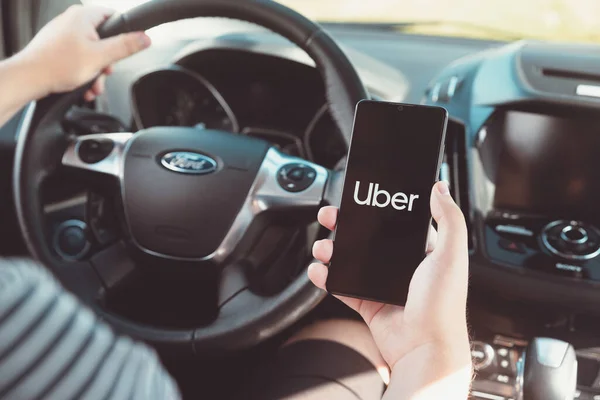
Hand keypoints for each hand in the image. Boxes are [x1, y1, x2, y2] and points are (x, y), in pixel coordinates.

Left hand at [16, 5, 150, 100]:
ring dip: (96, 72)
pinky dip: (84, 72)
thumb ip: (125, 47)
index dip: (124, 36)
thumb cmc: (57, 65)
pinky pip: (79, 58)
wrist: (29, 78)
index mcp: (84, 16)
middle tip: (103, 73)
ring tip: (91, 84)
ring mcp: (64, 33)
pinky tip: (82, 85)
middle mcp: (73, 20)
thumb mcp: (100, 57)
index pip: (115, 18)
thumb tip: (144, 38)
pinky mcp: (58, 46)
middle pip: (104, 40)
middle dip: (107, 63)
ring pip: (92, 52)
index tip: (125, 50)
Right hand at [309, 181, 470, 371]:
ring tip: (322, 246)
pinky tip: (319, 269)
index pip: (396, 223)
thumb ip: (449, 218)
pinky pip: (342, 286)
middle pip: (367, 238)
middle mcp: (402, 267)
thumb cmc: (442, 305)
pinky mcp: (368, 304)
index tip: (360, 199)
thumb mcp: (450, 254)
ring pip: (351, 260)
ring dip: (333, 250)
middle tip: (330, 217)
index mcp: (423, 252)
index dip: (376, 209)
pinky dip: (328, 277)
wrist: (424, 348)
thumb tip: (440, 188)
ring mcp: (383, 285)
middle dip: (346, 226)